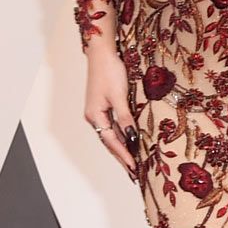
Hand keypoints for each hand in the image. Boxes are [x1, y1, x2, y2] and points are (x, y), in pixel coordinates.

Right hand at [82, 41, 136, 175]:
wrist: (102, 53)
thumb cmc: (110, 72)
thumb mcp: (119, 96)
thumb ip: (125, 118)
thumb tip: (131, 137)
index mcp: (95, 116)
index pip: (111, 141)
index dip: (123, 155)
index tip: (133, 168)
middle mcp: (94, 116)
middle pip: (109, 142)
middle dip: (122, 157)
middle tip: (133, 173)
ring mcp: (98, 111)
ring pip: (111, 135)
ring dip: (122, 148)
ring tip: (133, 162)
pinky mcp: (104, 105)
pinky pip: (113, 126)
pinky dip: (122, 135)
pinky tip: (129, 142)